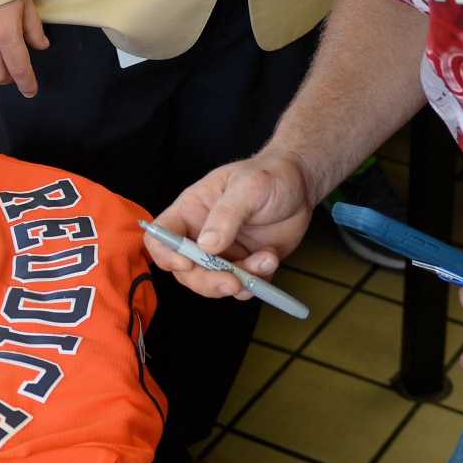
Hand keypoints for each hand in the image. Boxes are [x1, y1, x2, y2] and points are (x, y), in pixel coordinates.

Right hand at [147, 154, 313, 297]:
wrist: (300, 185)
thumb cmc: (269, 175)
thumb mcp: (248, 187)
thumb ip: (226, 215)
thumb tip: (206, 246)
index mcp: (191, 211)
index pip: (161, 236)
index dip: (165, 254)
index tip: (186, 263)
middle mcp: (201, 235)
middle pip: (186, 271)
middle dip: (207, 281)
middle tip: (232, 282)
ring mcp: (223, 253)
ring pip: (213, 283)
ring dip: (238, 281)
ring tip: (265, 260)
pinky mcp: (245, 265)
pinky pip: (242, 286)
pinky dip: (256, 282)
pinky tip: (270, 259)